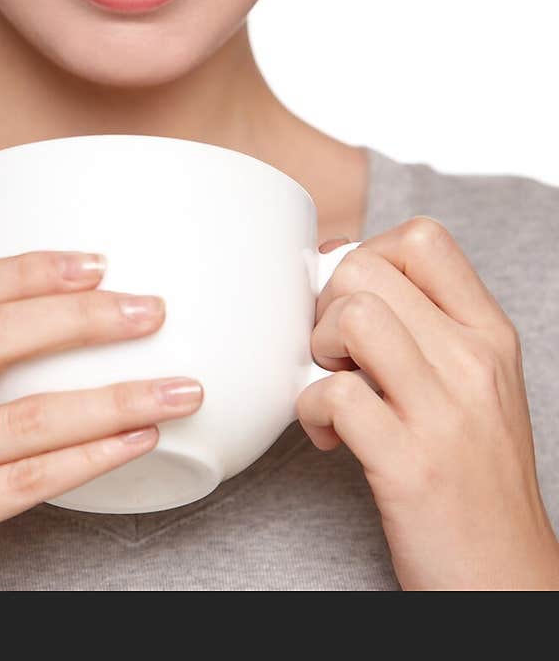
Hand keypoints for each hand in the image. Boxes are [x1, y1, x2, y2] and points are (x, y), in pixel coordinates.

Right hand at [0, 250, 202, 590]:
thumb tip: (42, 319)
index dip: (31, 269)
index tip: (98, 263)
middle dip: (85, 318)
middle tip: (151, 313)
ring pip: (26, 415)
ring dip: (115, 397)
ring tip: (177, 388)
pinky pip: (25, 482)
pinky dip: (91, 458)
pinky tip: (135, 442)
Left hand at [296, 218, 558, 589]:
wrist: (507, 580)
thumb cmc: (476, 476)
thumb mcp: (473, 384)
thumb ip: (424, 325)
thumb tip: (341, 261)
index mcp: (490, 335)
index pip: (423, 238)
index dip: (369, 254)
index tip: (356, 303)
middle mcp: (473, 363)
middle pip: (369, 267)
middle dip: (328, 302)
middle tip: (335, 353)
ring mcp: (445, 414)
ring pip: (353, 315)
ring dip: (319, 347)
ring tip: (332, 385)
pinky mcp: (409, 466)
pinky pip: (334, 395)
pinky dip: (310, 411)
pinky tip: (330, 438)